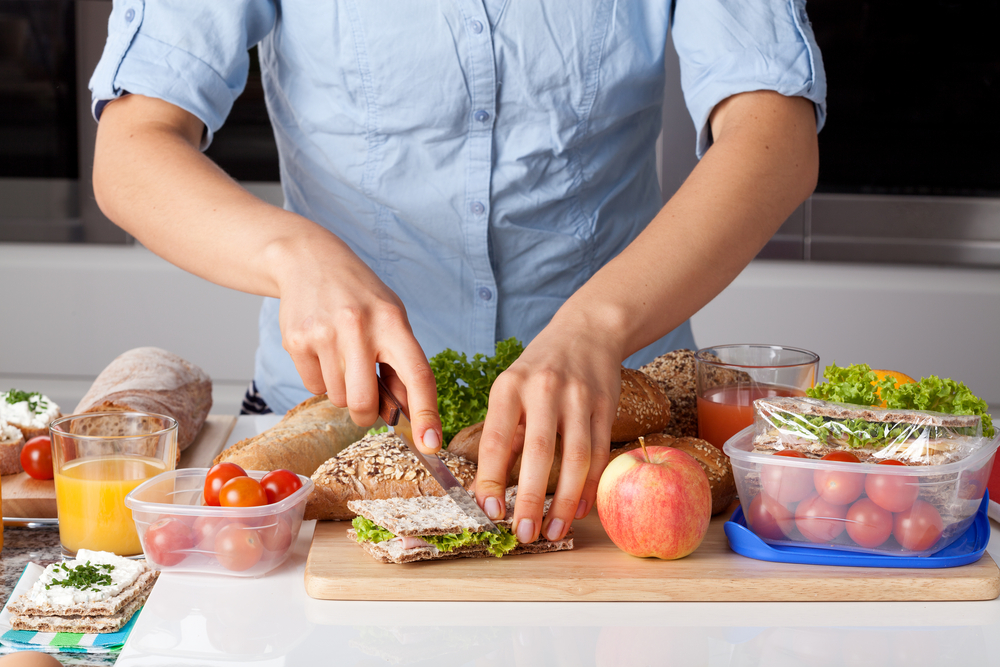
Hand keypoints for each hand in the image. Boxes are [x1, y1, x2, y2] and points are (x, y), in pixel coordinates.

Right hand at [274, 234, 441, 448]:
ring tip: (342, 357)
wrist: (309, 260)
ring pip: (338, 398)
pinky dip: (320, 379)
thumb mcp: (392, 318)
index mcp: (393, 322)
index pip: (417, 375)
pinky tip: (322, 350)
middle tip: (367, 405)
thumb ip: (402, 363)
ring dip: (343, 390)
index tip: (431, 444)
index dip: (427, 413)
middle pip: (364, 402)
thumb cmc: (359, 296)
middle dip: (366, 415)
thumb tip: (409, 414)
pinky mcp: (296, 340)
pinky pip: (313, 387)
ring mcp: (325, 333)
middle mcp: (359, 326)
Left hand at [474, 312, 622, 543]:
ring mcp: (579, 397)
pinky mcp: (606, 405)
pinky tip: (579, 509)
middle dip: (531, 499)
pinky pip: (599, 453)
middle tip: (524, 534)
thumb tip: (489, 489)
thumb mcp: (511, 388)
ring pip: (575, 458)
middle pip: (539, 453)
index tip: (490, 512)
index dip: (492, 479)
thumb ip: (504, 433)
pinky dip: (590, 486)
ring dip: (565, 501)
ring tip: (553, 531)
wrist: (588, 331)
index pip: (497, 439)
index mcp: (509, 386)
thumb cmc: (540, 368)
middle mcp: (544, 389)